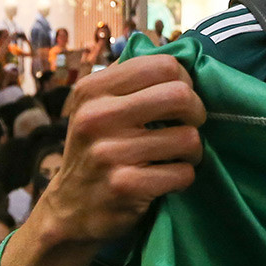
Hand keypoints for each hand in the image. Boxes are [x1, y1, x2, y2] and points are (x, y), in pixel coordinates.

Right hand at [36, 54, 205, 243]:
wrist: (69, 209)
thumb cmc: (96, 149)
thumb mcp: (96, 107)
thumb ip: (130, 80)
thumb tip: (182, 56)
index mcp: (93, 89)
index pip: (163, 65)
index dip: (184, 81)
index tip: (179, 99)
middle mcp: (97, 116)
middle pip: (180, 96)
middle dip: (197, 112)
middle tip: (189, 125)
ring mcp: (109, 152)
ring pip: (188, 138)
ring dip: (193, 150)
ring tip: (178, 156)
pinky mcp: (124, 186)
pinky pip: (183, 173)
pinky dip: (184, 177)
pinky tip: (168, 178)